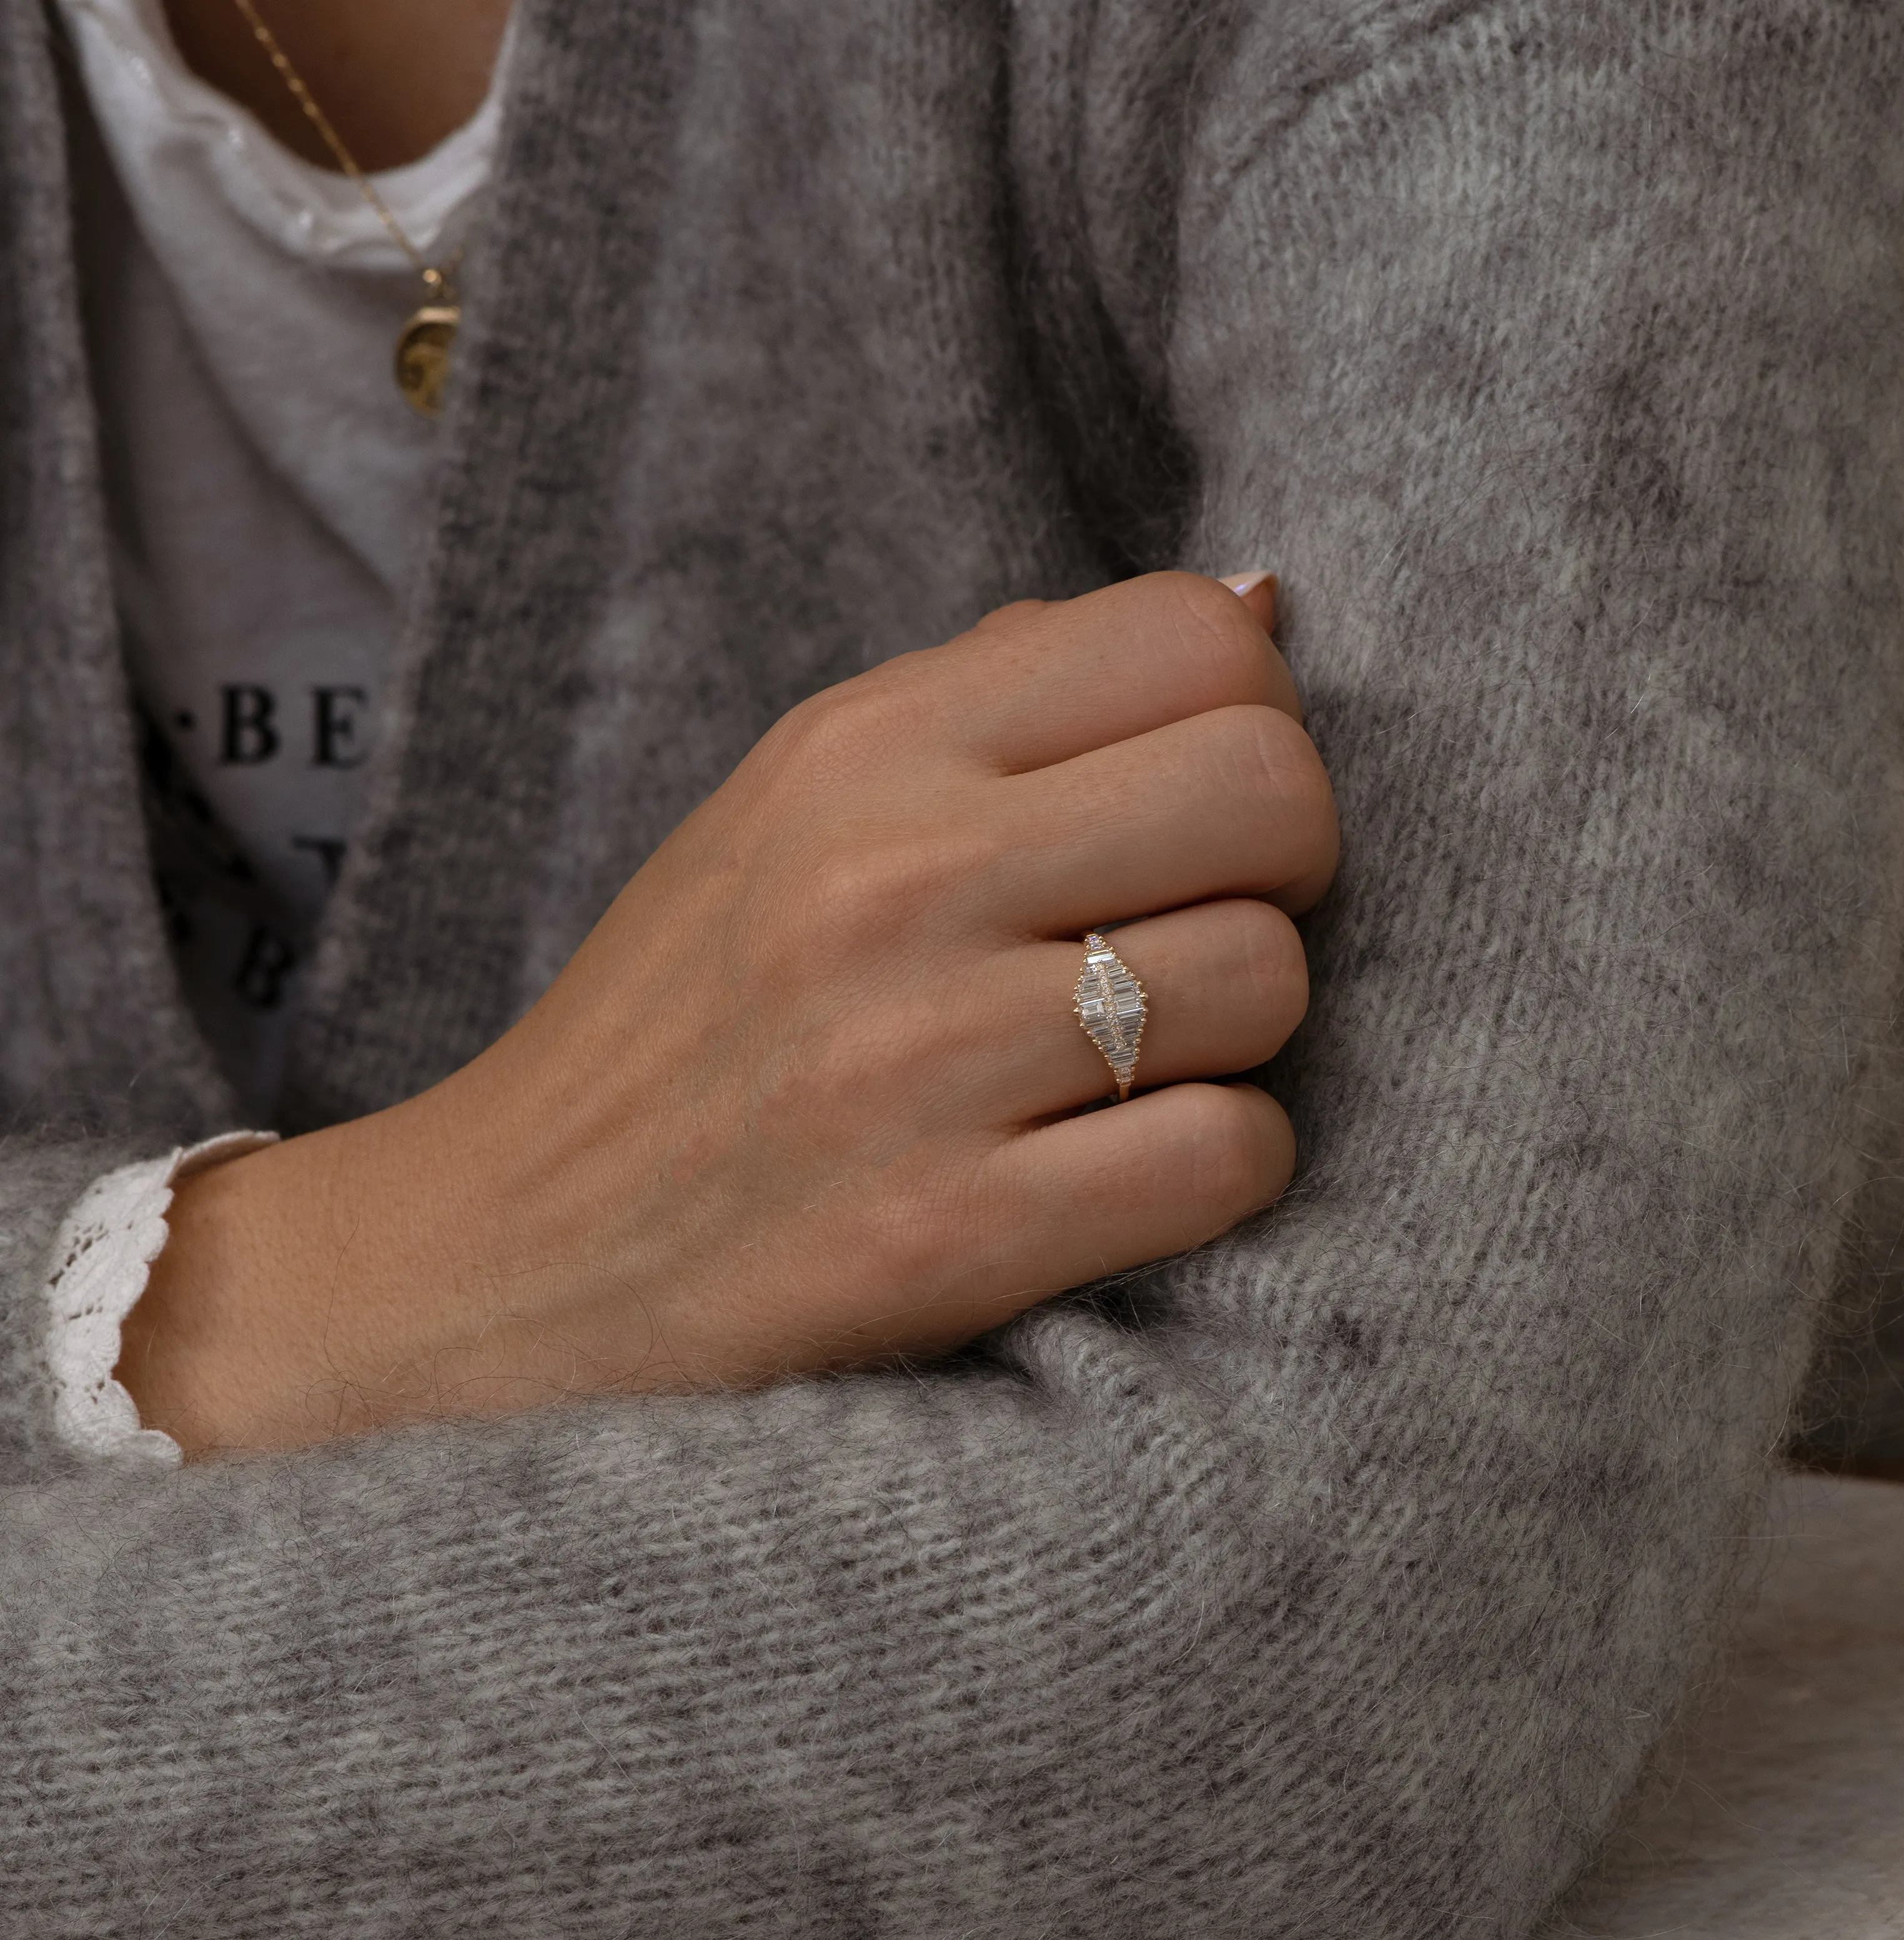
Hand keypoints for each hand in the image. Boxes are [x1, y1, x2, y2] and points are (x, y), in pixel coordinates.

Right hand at [120, 572, 1337, 1454]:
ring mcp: (916, 1062)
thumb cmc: (688, 1030)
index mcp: (861, 747)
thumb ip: (1012, 698)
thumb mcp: (799, 810)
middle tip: (1198, 936)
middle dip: (1285, 873)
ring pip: (1267, 979)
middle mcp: (889, 879)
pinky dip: (1218, 1169)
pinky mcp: (946, 1237)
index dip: (1251, 723)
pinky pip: (1227, 1156)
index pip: (1196, 636)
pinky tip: (1129, 1176)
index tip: (1188, 816)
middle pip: (1271, 789)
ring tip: (1141, 1068)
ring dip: (1246, 1040)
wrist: (511, 1263)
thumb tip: (1262, 605)